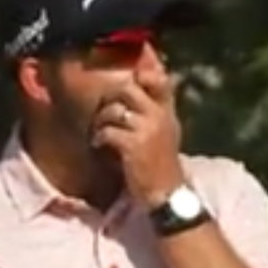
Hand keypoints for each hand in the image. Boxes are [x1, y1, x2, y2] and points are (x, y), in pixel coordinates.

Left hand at [90, 70, 186, 207]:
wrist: (166, 193)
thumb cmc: (162, 163)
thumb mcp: (167, 132)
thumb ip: (156, 110)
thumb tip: (142, 88)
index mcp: (168, 112)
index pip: (160, 81)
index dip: (144, 74)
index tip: (133, 78)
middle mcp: (159, 117)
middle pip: (127, 89)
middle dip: (110, 97)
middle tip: (103, 109)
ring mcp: (147, 130)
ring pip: (114, 110)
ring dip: (101, 119)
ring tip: (99, 130)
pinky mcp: (133, 145)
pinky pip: (108, 130)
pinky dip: (99, 137)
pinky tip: (99, 144)